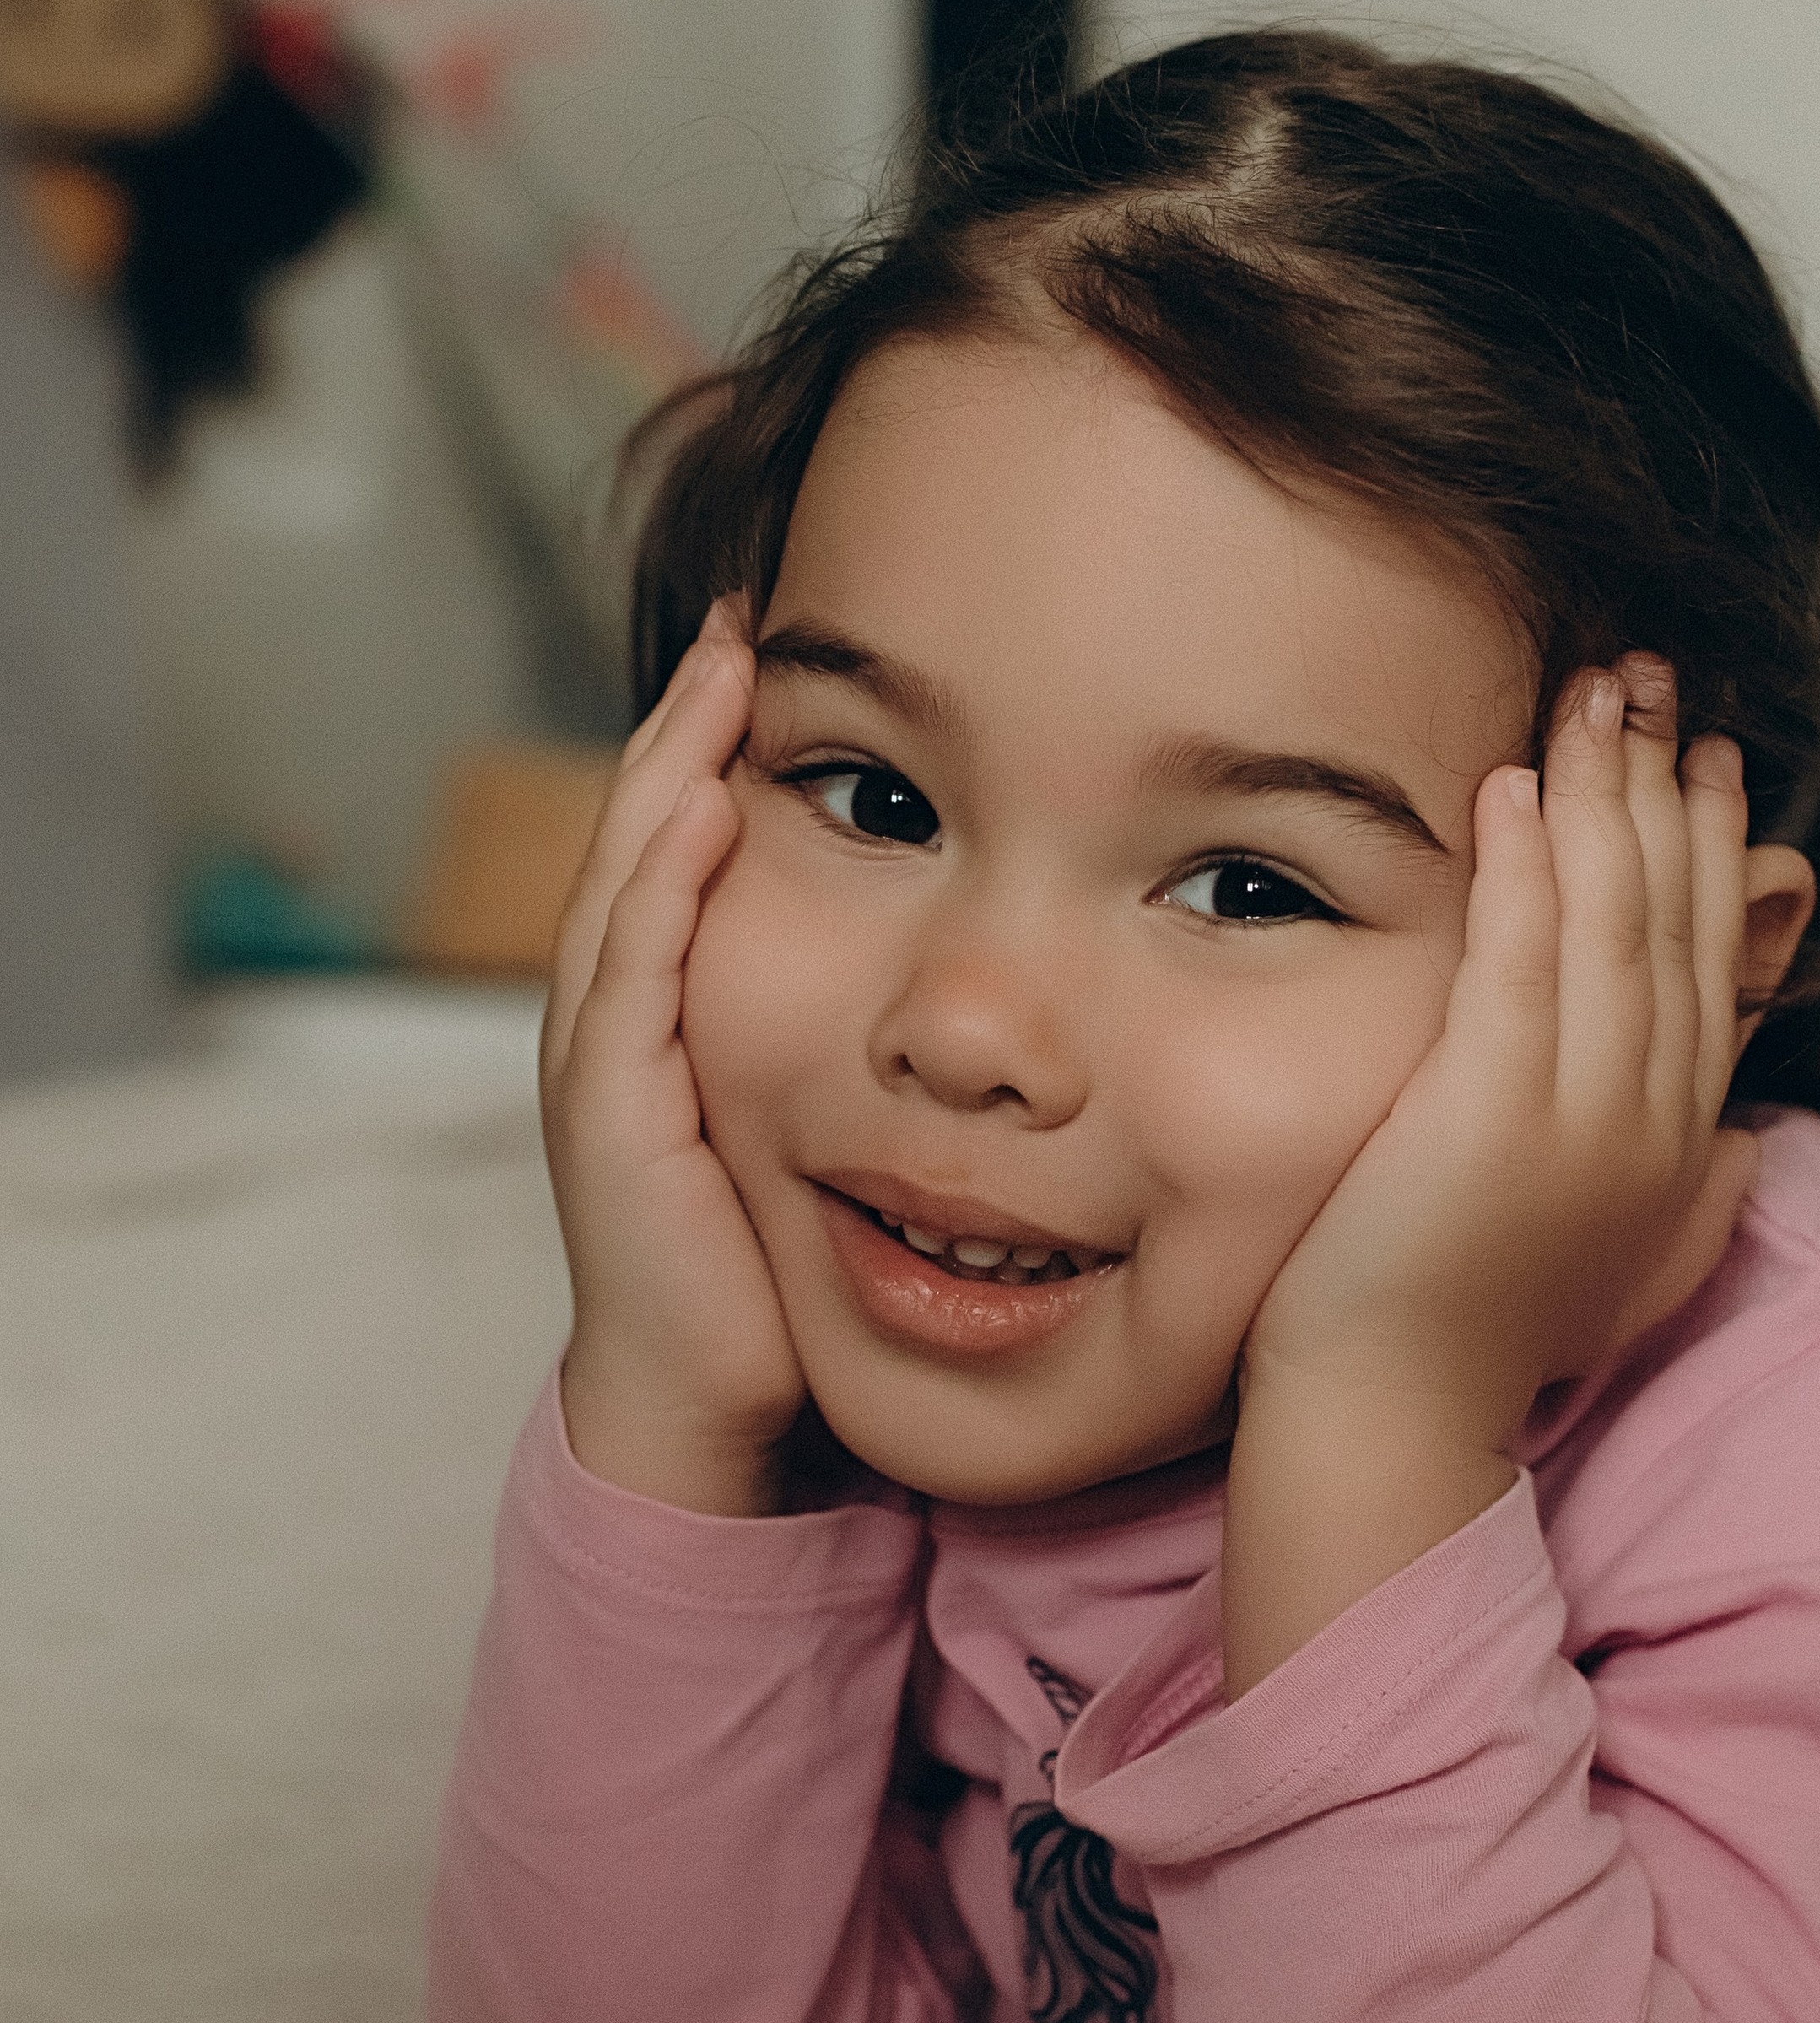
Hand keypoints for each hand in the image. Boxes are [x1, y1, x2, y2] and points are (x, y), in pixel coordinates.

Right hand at [544, 608, 806, 1511]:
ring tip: (719, 669)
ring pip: (630, 880)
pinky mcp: (612, 1113)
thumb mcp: (842, 1129)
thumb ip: (887, 1047)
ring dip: (670, 768)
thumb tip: (1009, 993)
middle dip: (691, 722)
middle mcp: (629, 1019)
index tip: (783, 646)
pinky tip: (702, 806)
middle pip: (649, 835)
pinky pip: (631, 971)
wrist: (716, 1407)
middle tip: (743, 615)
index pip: (695, 848)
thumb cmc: (785, 1270)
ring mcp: (608, 1061)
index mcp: (684, 1015)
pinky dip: (661, 883)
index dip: (726, 746)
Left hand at [1222, 659, 1753, 1693]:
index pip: (1710, 960)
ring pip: (1608, 918)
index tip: (1707, 757)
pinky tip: (1513, 784)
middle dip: (1665, 784)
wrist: (1397, 1422)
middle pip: (1671, 916)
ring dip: (1603, 792)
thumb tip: (1743, 1147)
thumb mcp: (1620, 1268)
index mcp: (1679, 1142)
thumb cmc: (1479, 1344)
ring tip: (1592, 694)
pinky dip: (1524, 864)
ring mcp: (1578, 1117)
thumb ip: (1690, 1201)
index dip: (1712, 847)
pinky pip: (1518, 958)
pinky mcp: (1491, 1115)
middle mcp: (1653, 1120)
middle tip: (1651, 679)